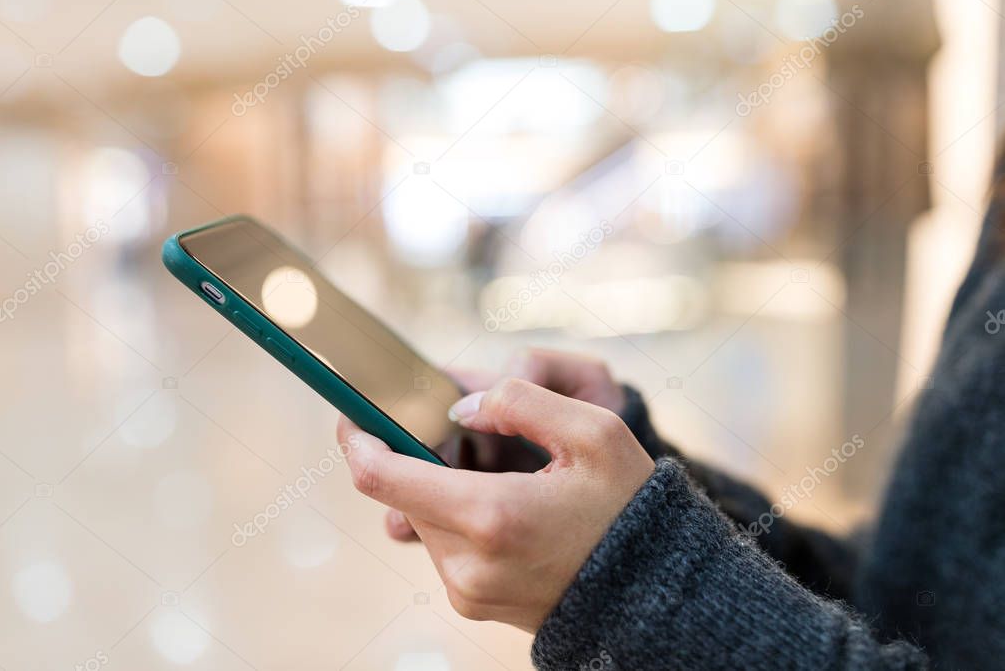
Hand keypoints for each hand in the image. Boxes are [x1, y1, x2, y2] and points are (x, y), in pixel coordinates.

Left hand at [337, 378, 654, 632]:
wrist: (652, 592)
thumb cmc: (629, 507)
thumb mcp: (594, 433)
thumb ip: (520, 402)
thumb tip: (461, 410)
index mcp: (490, 515)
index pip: (382, 475)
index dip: (357, 437)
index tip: (353, 412)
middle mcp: (466, 562)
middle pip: (403, 492)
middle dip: (417, 456)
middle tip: (464, 435)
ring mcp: (466, 589)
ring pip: (421, 516)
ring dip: (440, 486)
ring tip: (500, 474)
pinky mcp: (471, 601)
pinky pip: (442, 543)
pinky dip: (457, 515)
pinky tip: (504, 505)